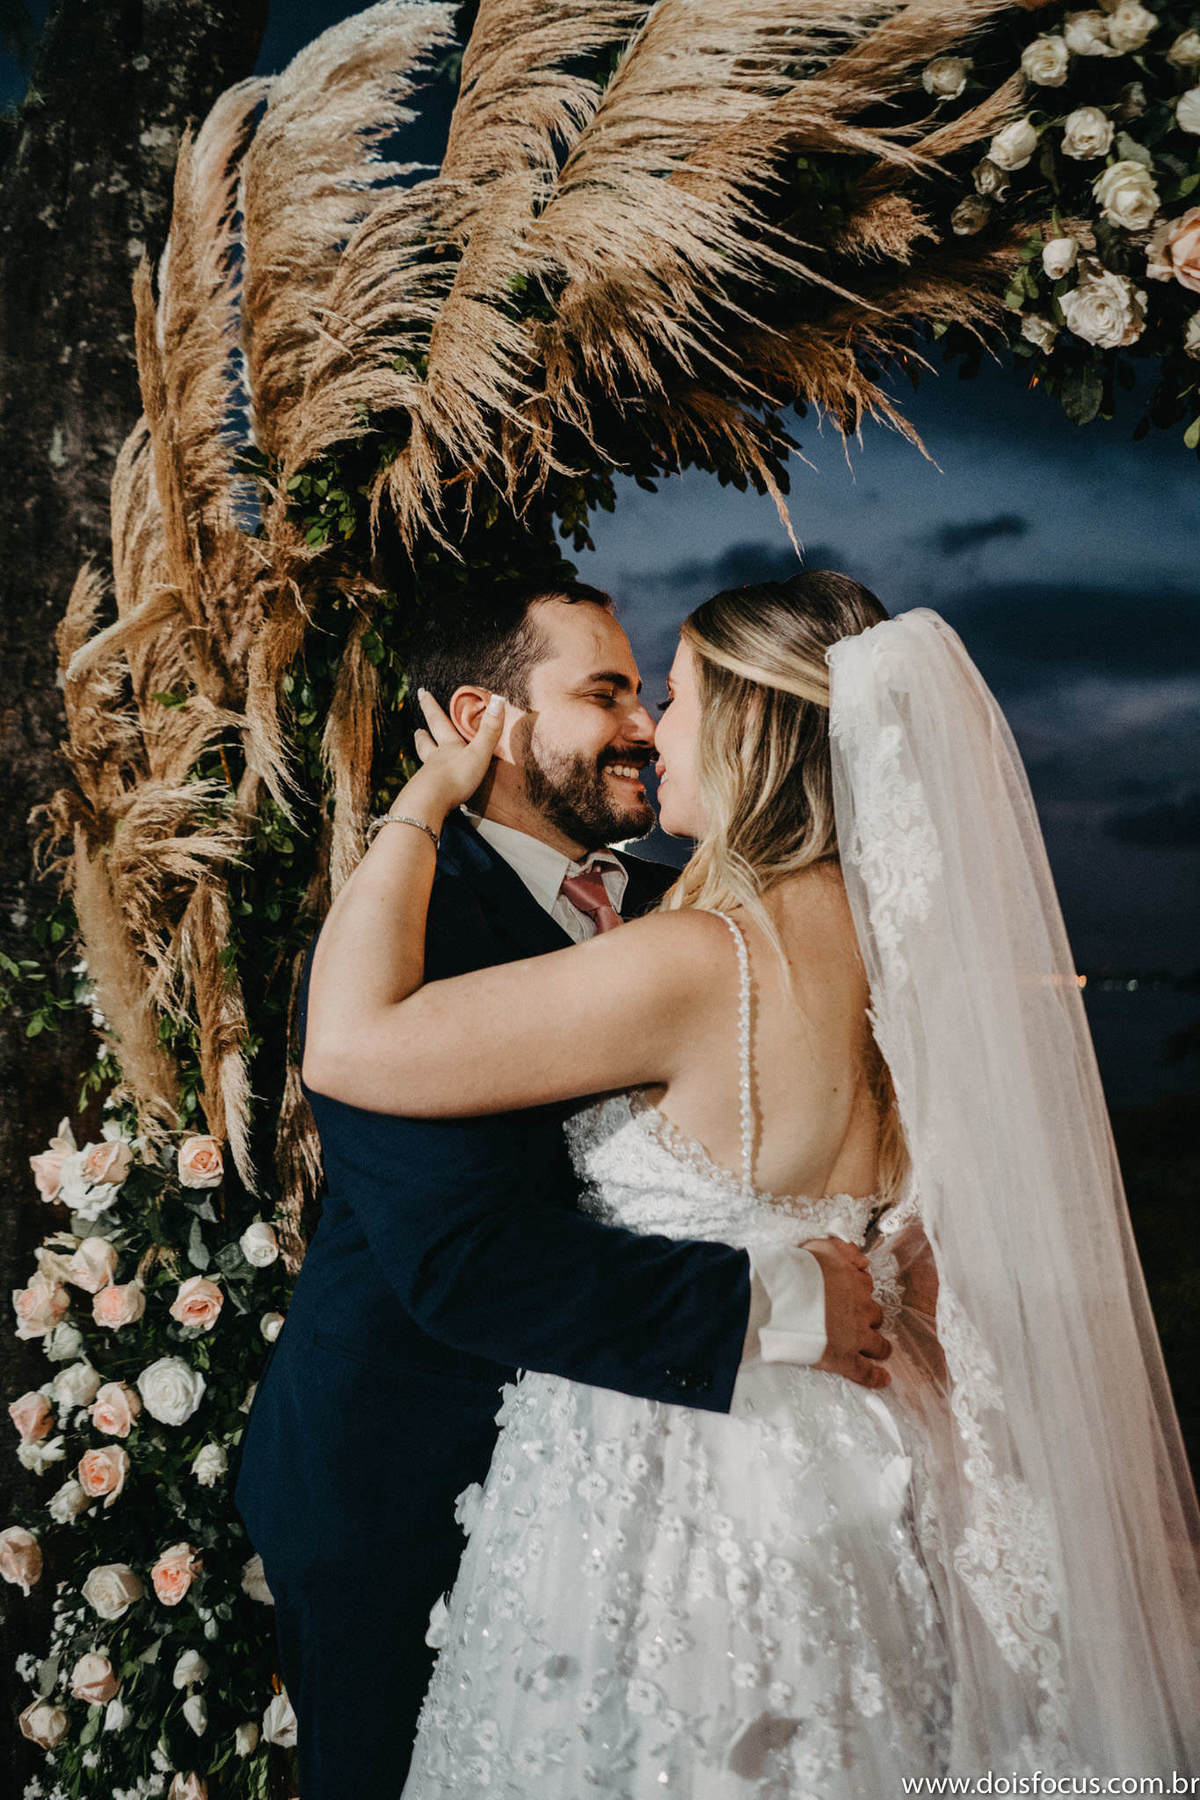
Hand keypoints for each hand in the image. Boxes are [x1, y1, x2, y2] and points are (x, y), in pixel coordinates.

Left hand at [400, 688, 505, 821]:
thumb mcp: (478, 753)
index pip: (438, 721)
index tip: (422, 693)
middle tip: (417, 730)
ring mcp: (428, 778)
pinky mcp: (427, 797)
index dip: (430, 706)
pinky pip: (426, 786)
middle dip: (423, 735)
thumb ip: (489, 730)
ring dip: (423, 755)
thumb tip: (499, 699)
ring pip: (424, 764)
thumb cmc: (456, 777)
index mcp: (448, 747)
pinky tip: (429, 787)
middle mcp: (435, 760)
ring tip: (421, 751)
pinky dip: (427, 782)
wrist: (431, 804)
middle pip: (426, 744)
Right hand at [800, 1235, 891, 1389]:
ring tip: (879, 1351)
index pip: (866, 1286)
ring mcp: (856, 1335)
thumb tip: (863, 1260)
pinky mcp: (846, 1358)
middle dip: (869, 1318)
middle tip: (857, 1322)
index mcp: (854, 1282)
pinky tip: (883, 1379)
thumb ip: (844, 1250)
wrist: (784, 1299)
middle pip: (875, 1315)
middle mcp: (860, 1308)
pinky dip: (876, 1377)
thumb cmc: (796, 1272)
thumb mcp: (822, 1247)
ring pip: (878, 1344)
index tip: (853, 1296)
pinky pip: (867, 1372)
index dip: (859, 1292)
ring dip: (879, 1347)